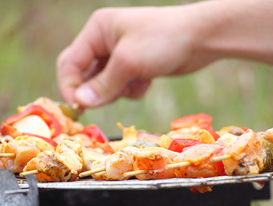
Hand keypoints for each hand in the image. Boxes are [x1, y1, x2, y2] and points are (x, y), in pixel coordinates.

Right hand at [56, 4, 220, 107]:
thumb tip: (80, 103)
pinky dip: (132, 89)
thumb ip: (103, 85)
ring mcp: (120, 54)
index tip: (78, 108)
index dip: (70, 86)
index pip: (70, 62)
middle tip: (108, 99)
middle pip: (84, 74)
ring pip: (103, 84)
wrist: (202, 38)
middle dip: (95, 90)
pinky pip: (121, 86)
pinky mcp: (135, 66)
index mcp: (97, 30)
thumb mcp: (129, 63)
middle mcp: (105, 41)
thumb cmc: (163, 41)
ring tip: (135, 83)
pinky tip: (147, 81)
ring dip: (116, 91)